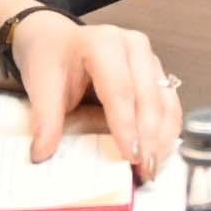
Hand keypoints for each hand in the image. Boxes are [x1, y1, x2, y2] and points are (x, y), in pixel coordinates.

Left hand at [8, 13, 180, 180]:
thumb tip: (43, 154)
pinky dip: (166, 131)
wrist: (57, 40)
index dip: (126, 124)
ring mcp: (149, 57)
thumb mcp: (41, 84)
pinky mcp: (157, 72)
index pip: (120, 88)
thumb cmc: (52, 59)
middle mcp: (133, 45)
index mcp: (103, 43)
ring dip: (163, 138)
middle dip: (149, 137)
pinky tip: (158, 154)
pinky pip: (169, 104)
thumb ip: (45, 118)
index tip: (131, 156)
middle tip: (145, 171)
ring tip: (152, 169)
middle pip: (148, 96)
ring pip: (165, 101)